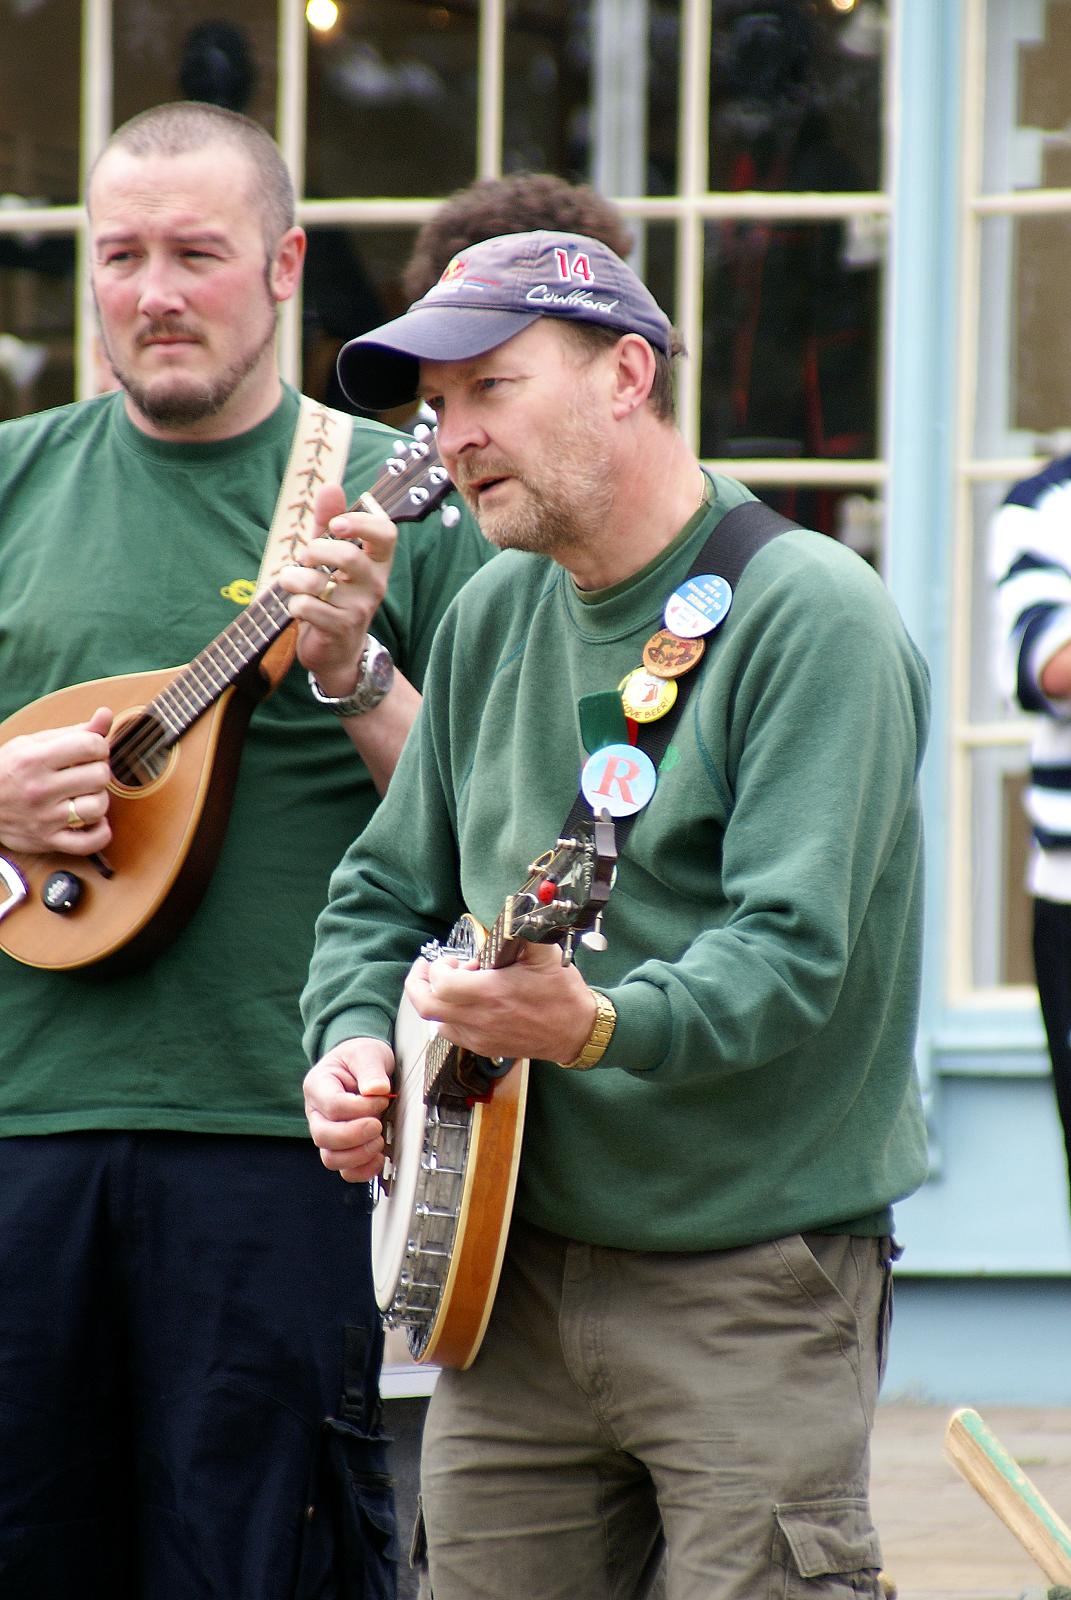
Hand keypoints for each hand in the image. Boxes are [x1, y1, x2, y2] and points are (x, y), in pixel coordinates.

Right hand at [0, 706, 112, 853]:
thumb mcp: (34, 743)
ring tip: (84, 795)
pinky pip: (90, 843)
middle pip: (100, 776)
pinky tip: (92, 820)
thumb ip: (74, 731)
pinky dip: (99, 832)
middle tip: (85, 773)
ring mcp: (45, 818)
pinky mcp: (48, 841)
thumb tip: (106, 714)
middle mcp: (40, 789)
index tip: (90, 751)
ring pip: (99, 807)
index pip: (91, 746)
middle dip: (99, 771)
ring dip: (98, 800)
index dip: (99, 746)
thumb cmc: (10, 769)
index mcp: (35, 759)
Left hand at [283, 484, 397, 694]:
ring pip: (319, 582)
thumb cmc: (333, 595)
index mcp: (377, 561)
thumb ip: (328, 521)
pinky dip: (293, 604)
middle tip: (304, 558)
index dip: (361, 522)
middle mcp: (374, 584)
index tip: (336, 524)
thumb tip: (330, 485)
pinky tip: (297, 608)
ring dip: (293, 578)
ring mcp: (359, 608)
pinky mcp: (339, 629)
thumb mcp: (329, 556)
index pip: (386, 533)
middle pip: (348, 555)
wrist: (337, 651)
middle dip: (315, 550)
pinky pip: (307, 607)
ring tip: (290, 582)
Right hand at [303, 1036, 394, 1182]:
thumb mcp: (367, 1053)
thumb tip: (377, 1090)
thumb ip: (371, 1069)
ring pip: (331, 1159)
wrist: (360, 1065)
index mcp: (318, 1086)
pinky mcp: (341, 1149)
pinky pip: (345, 1171)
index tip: (381, 1100)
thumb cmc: (359, 1058)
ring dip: (359, 1155)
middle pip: (324, 1137)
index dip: (360, 1108)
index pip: (332, 1106)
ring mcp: (327, 1133)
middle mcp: (316, 1113)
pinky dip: (363, 1170)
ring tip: (379, 1139)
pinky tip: (379, 1157)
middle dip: (355, 1135)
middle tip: (378, 1124)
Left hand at [403, 941, 597, 1066]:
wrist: (576, 1030)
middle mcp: (480, 1018)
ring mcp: (480, 1037)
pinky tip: (466, 1002)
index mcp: (492, 993)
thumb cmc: (561, 993)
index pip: (441, 984)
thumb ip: (523, 928)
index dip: (439, 967)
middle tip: (428, 969)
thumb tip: (514, 905)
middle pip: (425, 1007)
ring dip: (437, 1000)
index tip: (453, 960)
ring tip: (456, 985)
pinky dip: (449, 1016)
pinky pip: (451, 1033)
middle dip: (417, 984)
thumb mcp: (546, 953)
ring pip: (435, 1022)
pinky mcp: (483, 1047)